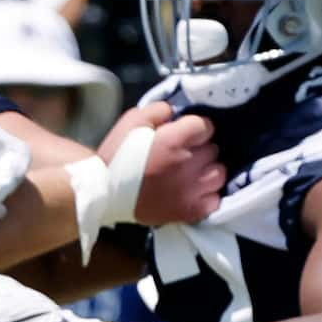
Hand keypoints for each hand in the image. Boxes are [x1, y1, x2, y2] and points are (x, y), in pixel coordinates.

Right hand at [110, 102, 222, 225]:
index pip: (205, 126)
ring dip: (207, 171)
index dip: (194, 129)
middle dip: (200, 149)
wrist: (102, 194)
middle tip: (182, 155)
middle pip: (213, 149)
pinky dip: (207, 195)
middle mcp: (188, 163)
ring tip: (191, 174)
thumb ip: (159, 110)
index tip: (183, 135)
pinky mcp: (189, 211)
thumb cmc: (116, 156)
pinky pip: (214, 201)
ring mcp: (191, 190)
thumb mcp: (131, 120)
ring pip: (219, 173)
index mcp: (175, 140)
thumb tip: (177, 113)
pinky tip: (193, 192)